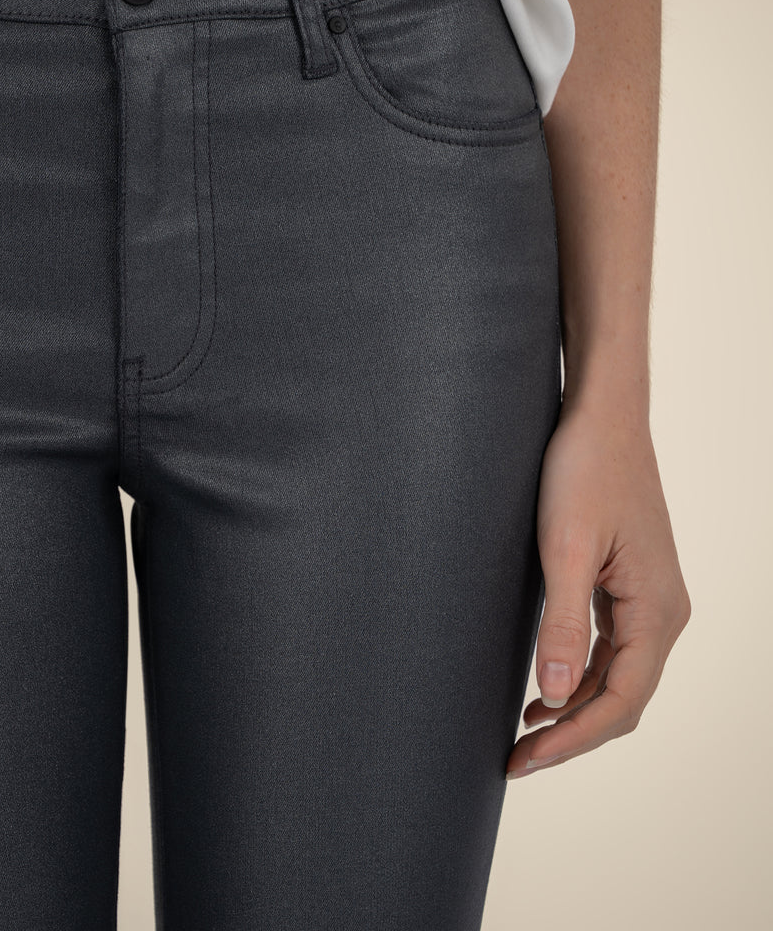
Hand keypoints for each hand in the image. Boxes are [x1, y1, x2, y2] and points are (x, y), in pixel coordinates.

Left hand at [506, 398, 690, 778]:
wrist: (601, 417)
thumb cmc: (584, 470)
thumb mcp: (564, 547)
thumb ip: (563, 623)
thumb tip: (557, 695)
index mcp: (657, 610)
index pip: (621, 701)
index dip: (572, 739)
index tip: (523, 760)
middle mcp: (663, 612)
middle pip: (623, 698)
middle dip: (571, 734)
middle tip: (515, 760)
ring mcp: (648, 598)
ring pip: (617, 677)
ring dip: (574, 709)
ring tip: (524, 735)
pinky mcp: (628, 584)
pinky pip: (611, 649)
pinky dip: (580, 676)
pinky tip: (546, 687)